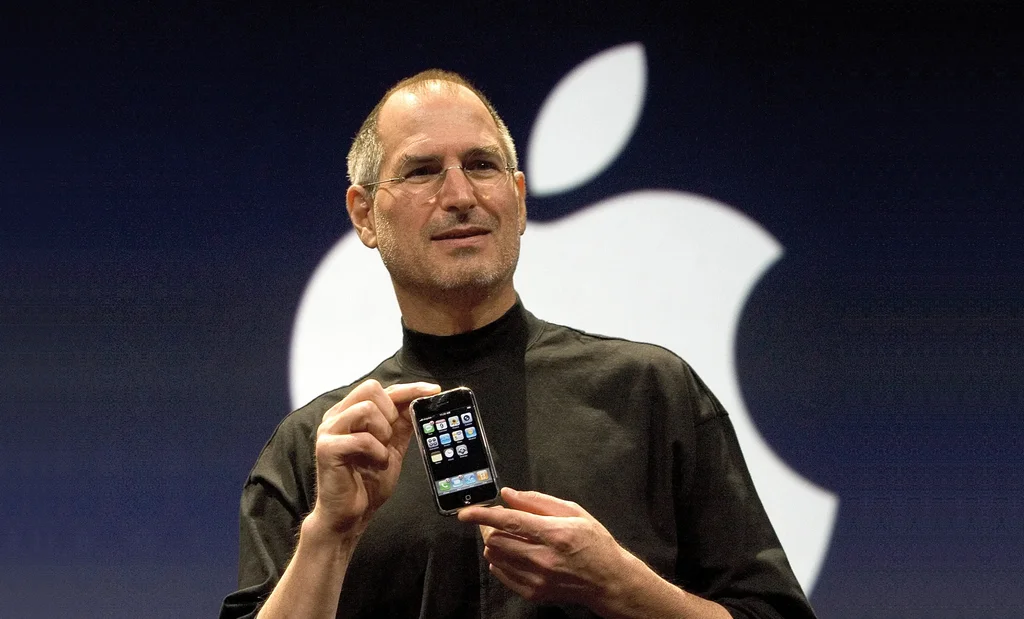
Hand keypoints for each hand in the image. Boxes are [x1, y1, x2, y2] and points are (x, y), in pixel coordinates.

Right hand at [310, 379, 439, 539]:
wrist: (350, 515)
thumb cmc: (367, 481)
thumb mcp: (392, 446)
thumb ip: (401, 423)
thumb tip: (420, 400)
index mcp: (350, 413)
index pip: (381, 388)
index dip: (409, 388)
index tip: (433, 391)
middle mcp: (337, 417)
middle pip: (370, 389)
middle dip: (390, 412)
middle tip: (390, 437)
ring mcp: (329, 431)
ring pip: (365, 409)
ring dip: (383, 433)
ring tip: (381, 452)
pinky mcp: (326, 449)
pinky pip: (362, 439)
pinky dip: (377, 453)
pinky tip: (376, 464)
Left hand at [458, 487, 632, 609]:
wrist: (607, 581)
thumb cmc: (594, 542)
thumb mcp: (573, 512)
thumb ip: (538, 502)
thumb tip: (508, 495)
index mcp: (554, 533)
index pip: (509, 521)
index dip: (483, 515)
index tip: (465, 513)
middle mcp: (543, 558)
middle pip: (497, 539)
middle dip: (490, 527)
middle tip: (498, 520)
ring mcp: (537, 578)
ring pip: (496, 556)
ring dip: (496, 543)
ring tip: (512, 537)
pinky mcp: (533, 592)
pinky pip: (501, 573)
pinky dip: (500, 560)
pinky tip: (515, 553)